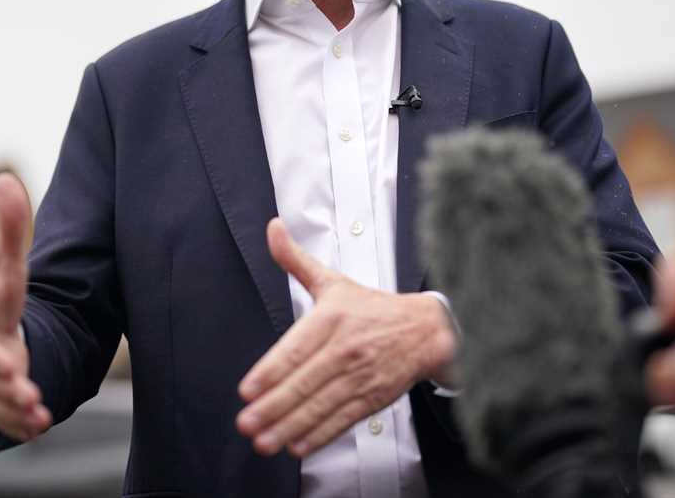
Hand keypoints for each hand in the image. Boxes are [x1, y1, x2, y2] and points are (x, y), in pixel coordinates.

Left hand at [235, 218, 456, 457]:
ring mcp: (360, 375)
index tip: (247, 390)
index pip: (294, 348)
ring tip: (265, 440)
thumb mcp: (334, 280)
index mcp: (332, 317)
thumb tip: (272, 229)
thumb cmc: (373, 308)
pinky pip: (342, 419)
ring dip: (290, 426)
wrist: (427, 329)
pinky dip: (321, 435)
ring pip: (320, 405)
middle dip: (273, 407)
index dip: (269, 372)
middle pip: (304, 382)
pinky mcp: (373, 398)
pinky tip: (299, 445)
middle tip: (247, 423)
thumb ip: (296, 260)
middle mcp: (345, 348)